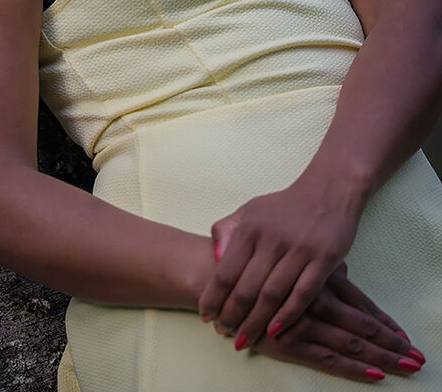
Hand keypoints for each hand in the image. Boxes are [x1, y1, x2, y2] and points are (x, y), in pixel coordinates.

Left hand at [198, 174, 365, 347]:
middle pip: (246, 289)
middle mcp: (272, 239)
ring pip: (272, 296)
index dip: (213, 297)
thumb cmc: (285, 206)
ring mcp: (299, 249)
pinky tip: (273, 332)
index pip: (225, 271)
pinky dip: (287, 316)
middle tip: (223, 332)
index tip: (205, 315)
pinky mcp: (325, 259)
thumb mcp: (251, 210)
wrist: (329, 189)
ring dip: (255, 322)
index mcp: (251, 228)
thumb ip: (227, 230)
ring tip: (243, 339)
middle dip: (231, 316)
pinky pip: (303, 294)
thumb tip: (214, 258)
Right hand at [217, 264, 426, 382]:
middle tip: (420, 361)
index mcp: (316, 277)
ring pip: (351, 341)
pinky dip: (353, 366)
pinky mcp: (287, 340)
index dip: (383, 321)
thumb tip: (345, 270)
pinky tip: (376, 374)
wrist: (211, 272)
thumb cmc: (251, 260)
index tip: (408, 339)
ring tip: (410, 368)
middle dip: (391, 343)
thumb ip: (314, 264)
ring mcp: (303, 321)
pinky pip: (326, 356)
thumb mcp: (291, 256)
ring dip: (383, 356)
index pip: (360, 302)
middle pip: (362, 324)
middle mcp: (315, 299)